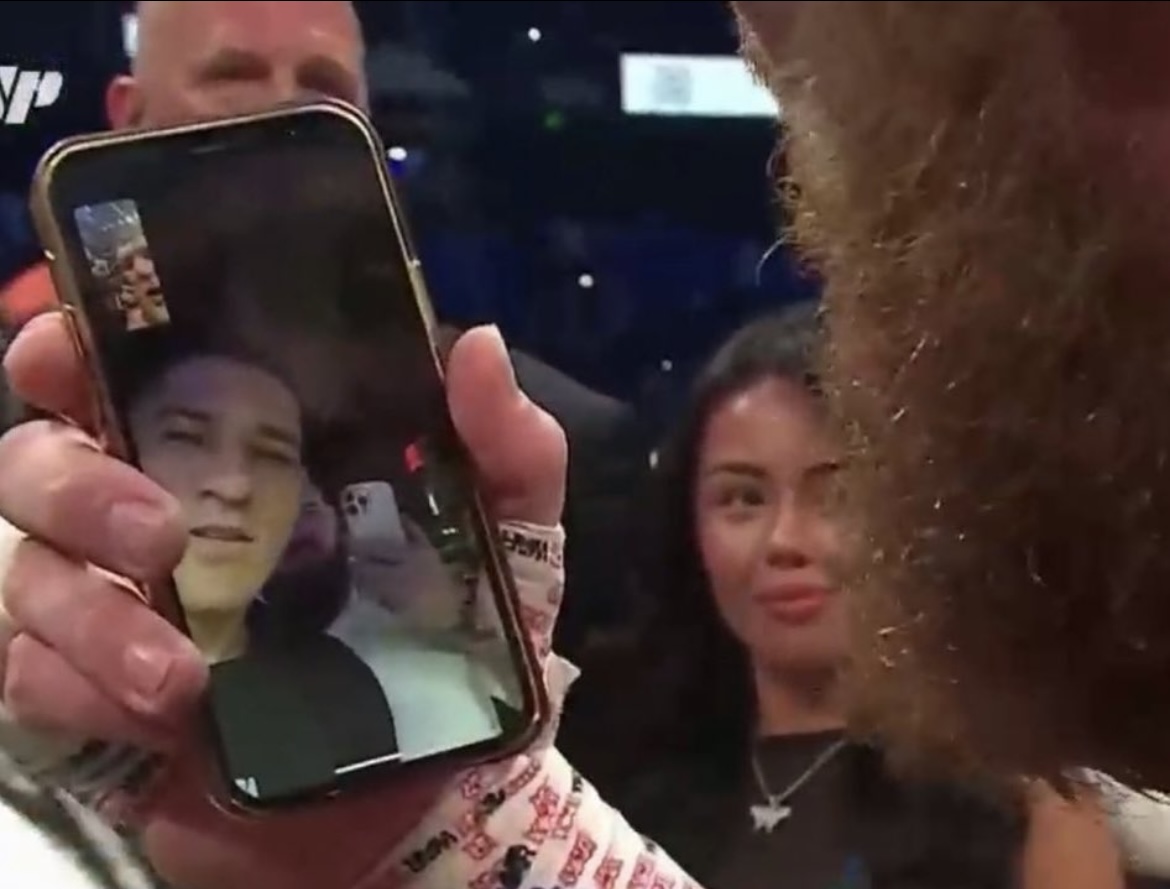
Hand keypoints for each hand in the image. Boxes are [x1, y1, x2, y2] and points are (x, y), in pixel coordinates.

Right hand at [0, 313, 566, 888]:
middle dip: (77, 487)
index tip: (61, 353)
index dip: (70, 352)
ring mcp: (119, 614)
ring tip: (181, 682)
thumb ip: (505, 443)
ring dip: (88, 622)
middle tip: (162, 537)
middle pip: (39, 465)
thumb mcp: (507, 536)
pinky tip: (158, 725)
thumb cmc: (457, 641)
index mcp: (238, 460)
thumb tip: (475, 344)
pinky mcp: (99, 709)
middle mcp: (156, 521)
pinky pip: (31, 687)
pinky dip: (77, 698)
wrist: (427, 795)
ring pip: (28, 579)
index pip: (121, 378)